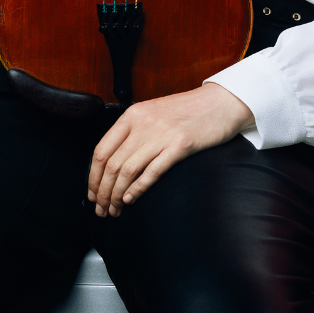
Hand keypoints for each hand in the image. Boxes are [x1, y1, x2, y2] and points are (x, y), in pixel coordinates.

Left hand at [87, 83, 254, 216]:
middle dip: (102, 192)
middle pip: (111, 164)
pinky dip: (138, 189)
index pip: (101, 150)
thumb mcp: (153, 114)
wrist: (221, 102)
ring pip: (127, 170)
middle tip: (102, 209)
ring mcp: (161, 134)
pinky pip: (152, 171)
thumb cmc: (187, 112)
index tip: (92, 194)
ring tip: (115, 210)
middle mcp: (142, 123)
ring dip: (117, 195)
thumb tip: (112, 163)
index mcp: (132, 115)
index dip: (93, 177)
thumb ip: (133, 132)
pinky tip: (131, 200)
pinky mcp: (180, 145)